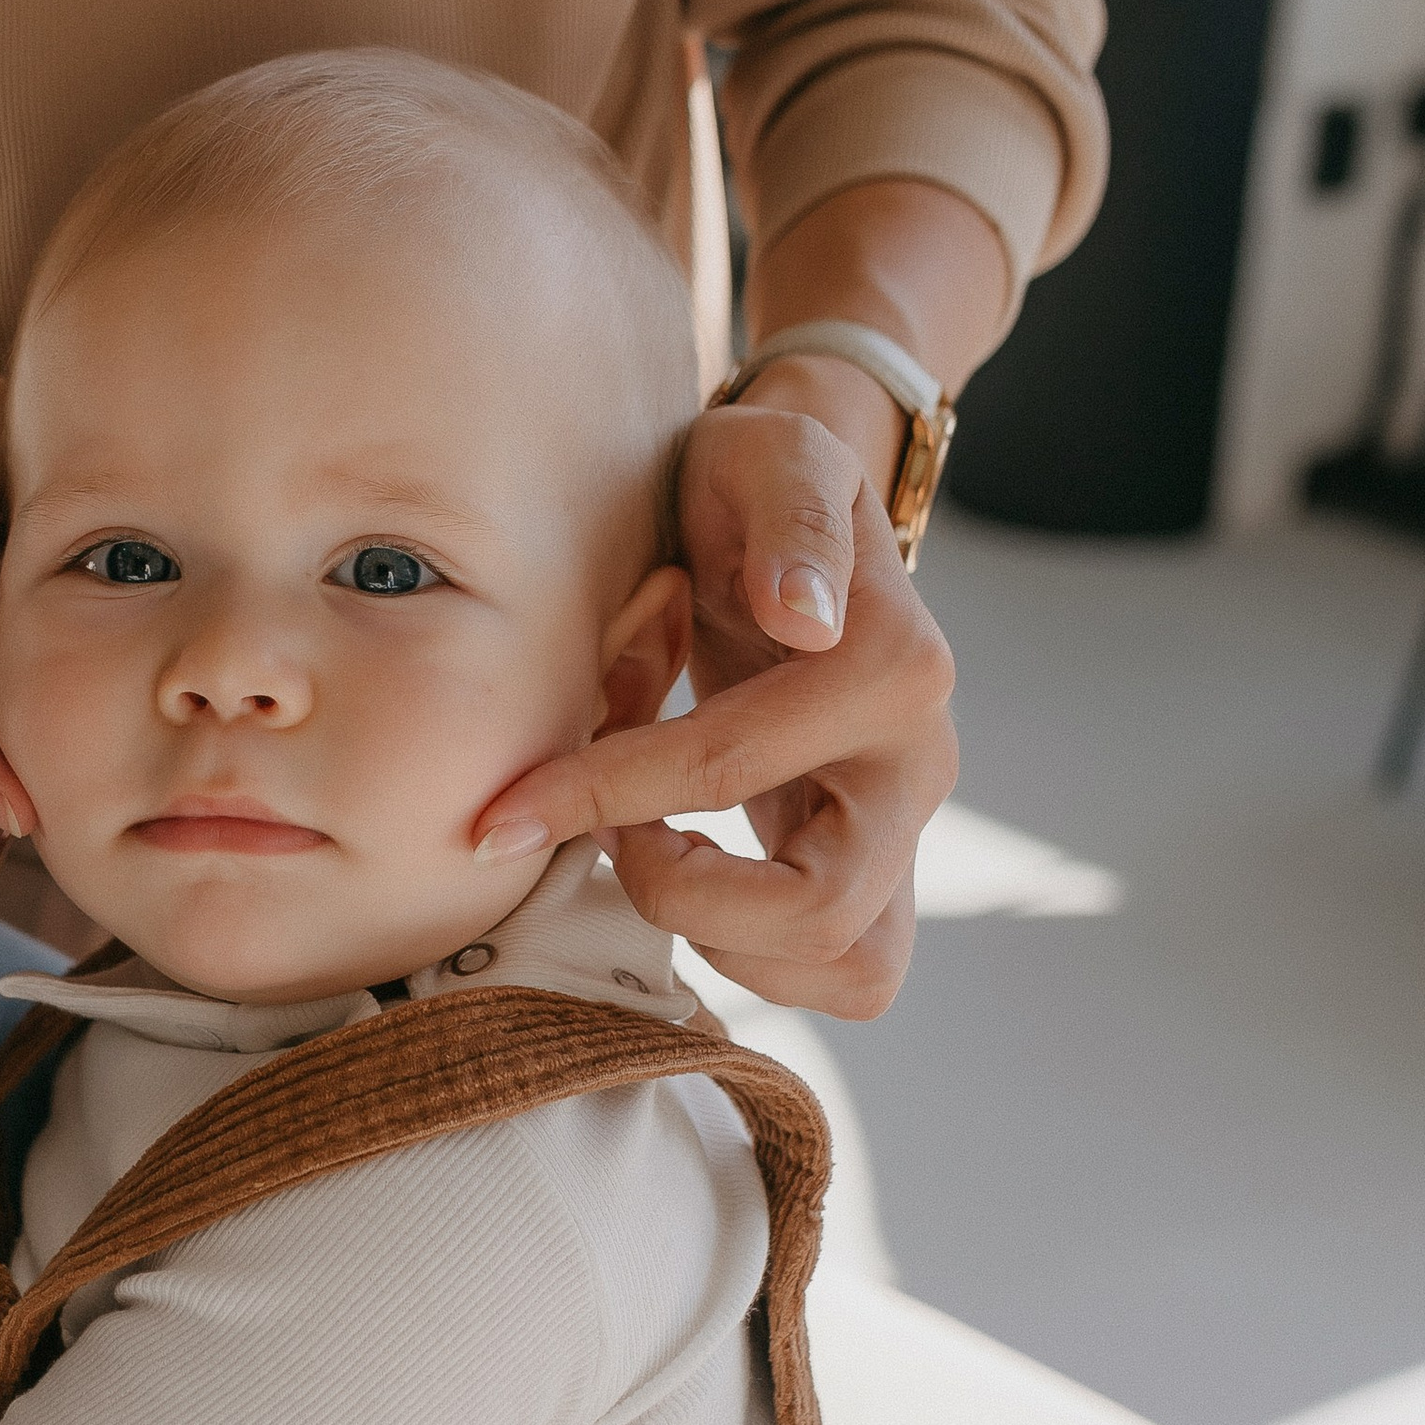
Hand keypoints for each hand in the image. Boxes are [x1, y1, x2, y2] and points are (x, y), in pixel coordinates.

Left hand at [473, 401, 955, 1017]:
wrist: (792, 520)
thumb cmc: (759, 485)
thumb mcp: (770, 456)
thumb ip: (790, 519)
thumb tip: (803, 619)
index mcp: (894, 668)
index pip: (727, 769)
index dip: (599, 795)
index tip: (503, 811)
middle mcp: (921, 762)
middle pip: (823, 909)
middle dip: (682, 896)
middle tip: (605, 839)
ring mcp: (906, 825)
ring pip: (853, 967)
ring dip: (725, 940)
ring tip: (647, 853)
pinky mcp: (879, 866)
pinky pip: (841, 968)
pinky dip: (750, 951)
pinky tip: (679, 870)